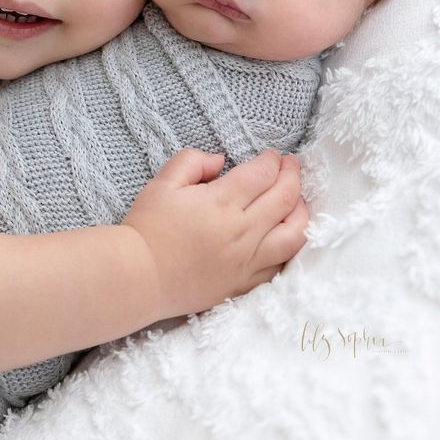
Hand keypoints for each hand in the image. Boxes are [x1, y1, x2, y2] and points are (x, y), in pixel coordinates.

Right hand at [122, 147, 306, 319]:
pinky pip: (281, 266)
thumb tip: (220, 160)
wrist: (138, 277)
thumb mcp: (163, 182)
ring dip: (301, 211)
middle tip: (291, 165)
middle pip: (285, 198)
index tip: (273, 155)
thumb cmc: (148, 227)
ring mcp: (247, 261)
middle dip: (292, 175)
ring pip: (294, 235)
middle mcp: (241, 231)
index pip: (263, 174)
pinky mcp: (244, 284)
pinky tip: (286, 235)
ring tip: (297, 199)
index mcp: (221, 203)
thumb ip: (193, 161)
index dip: (273, 160)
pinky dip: (291, 247)